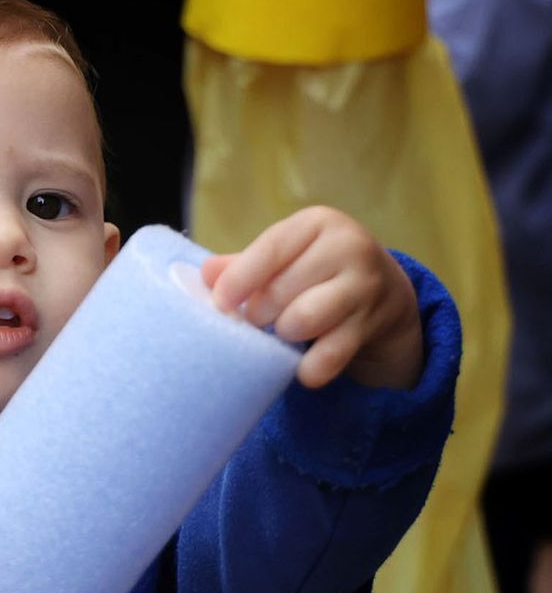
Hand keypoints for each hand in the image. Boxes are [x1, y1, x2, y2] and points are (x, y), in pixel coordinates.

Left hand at [201, 205, 423, 389]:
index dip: (237, 281)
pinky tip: (304, 368)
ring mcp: (365, 286)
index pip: (268, 250)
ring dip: (283, 335)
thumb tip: (205, 273)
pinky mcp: (375, 324)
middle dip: (259, 314)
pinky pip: (329, 355)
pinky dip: (310, 369)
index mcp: (316, 223)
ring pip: (301, 321)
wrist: (387, 296)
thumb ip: (243, 265)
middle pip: (278, 291)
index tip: (219, 304)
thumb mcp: (285, 258)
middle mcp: (347, 247)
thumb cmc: (318, 273)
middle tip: (261, 320)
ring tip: (285, 332)